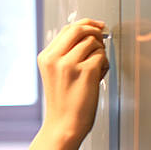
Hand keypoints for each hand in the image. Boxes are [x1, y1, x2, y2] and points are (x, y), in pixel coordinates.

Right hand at [37, 18, 109, 140]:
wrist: (64, 125)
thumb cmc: (64, 102)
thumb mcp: (56, 73)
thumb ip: (66, 53)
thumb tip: (88, 32)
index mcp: (45, 57)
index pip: (67, 29)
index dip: (85, 25)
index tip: (97, 26)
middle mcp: (54, 58)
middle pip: (79, 29)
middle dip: (95, 31)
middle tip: (103, 37)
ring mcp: (69, 65)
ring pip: (93, 42)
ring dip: (100, 53)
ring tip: (95, 70)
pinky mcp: (85, 72)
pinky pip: (102, 56)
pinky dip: (104, 65)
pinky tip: (98, 78)